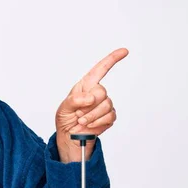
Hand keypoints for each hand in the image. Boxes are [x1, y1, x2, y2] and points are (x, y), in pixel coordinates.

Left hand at [55, 48, 127, 162]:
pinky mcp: (109, 116)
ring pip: (106, 105)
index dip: (112, 59)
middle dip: (89, 105)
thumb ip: (75, 101)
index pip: (100, 69)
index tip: (124, 51)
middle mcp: (96, 93)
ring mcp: (105, 104)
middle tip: (78, 114)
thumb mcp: (63, 108)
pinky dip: (97, 123)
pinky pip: (109, 117)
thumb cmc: (66, 119)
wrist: (70, 136)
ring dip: (91, 116)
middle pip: (101, 92)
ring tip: (81, 121)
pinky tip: (89, 125)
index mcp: (85, 86)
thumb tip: (90, 98)